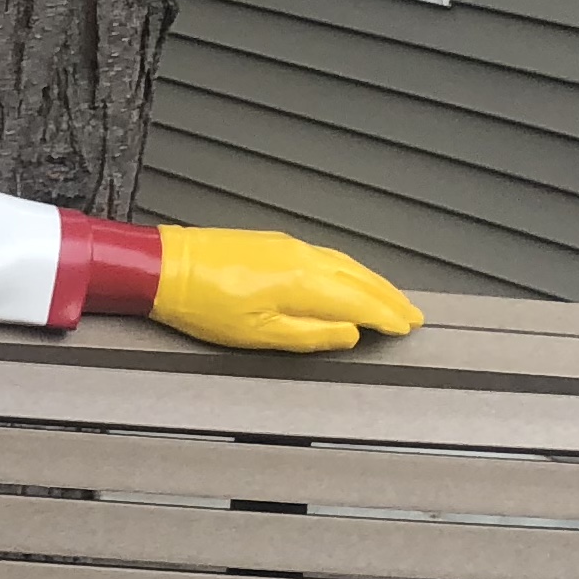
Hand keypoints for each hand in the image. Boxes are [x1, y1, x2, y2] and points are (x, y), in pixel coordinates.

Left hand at [151, 227, 423, 354]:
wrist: (165, 268)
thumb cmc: (203, 305)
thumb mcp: (259, 335)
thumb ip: (311, 335)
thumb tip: (350, 334)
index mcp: (304, 283)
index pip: (360, 302)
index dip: (386, 316)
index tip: (407, 328)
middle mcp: (304, 258)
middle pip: (360, 279)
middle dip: (389, 298)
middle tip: (413, 315)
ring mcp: (289, 246)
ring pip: (345, 264)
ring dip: (372, 282)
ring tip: (391, 299)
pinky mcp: (274, 242)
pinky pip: (326, 256)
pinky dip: (348, 270)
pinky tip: (349, 278)